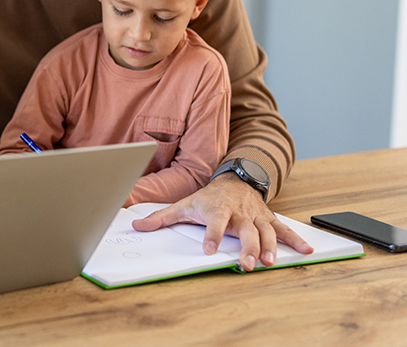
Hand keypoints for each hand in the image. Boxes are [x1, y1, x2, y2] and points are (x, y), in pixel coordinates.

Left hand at [130, 174, 313, 270]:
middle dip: (247, 248)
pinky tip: (306, 251)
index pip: (214, 222)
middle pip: (245, 231)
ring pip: (266, 231)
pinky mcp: (268, 218)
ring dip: (271, 247)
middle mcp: (239, 212)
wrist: (234, 179)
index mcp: (217, 209)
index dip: (212, 235)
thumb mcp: (184, 204)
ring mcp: (256, 215)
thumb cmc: (207, 197)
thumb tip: (137, 225)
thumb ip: (161, 217)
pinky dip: (296, 240)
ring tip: (271, 263)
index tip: (209, 250)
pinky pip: (284, 229)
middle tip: (247, 265)